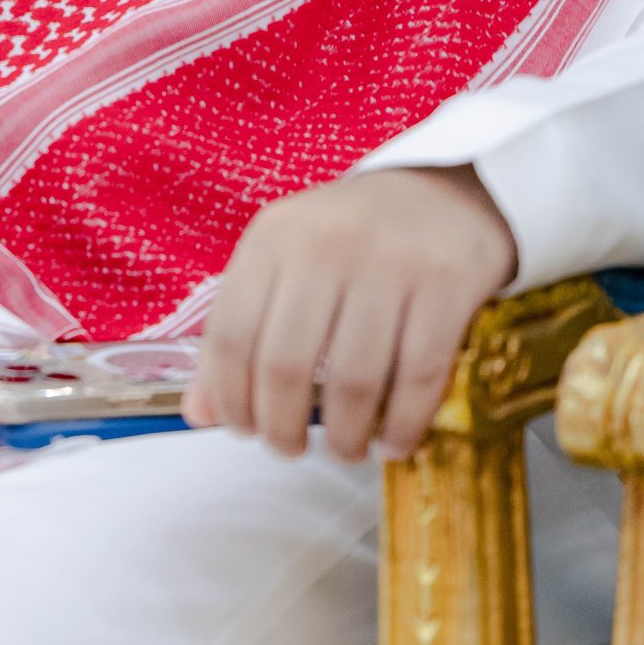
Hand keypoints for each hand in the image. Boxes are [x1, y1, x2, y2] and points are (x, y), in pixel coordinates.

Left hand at [181, 165, 516, 462]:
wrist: (442, 194)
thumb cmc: (350, 240)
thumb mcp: (284, 263)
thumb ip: (239, 332)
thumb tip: (197, 414)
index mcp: (274, 236)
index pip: (231, 334)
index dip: (230, 398)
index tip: (242, 430)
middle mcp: (325, 243)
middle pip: (287, 365)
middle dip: (283, 429)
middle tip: (290, 450)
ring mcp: (389, 262)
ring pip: (353, 380)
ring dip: (346, 436)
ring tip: (347, 449)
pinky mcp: (446, 283)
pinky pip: (420, 376)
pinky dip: (403, 425)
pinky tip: (394, 440)